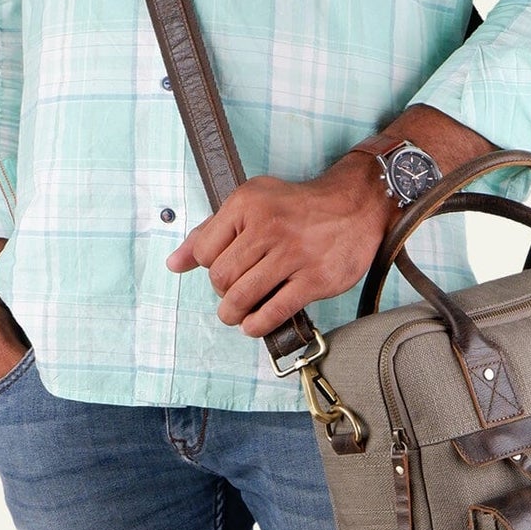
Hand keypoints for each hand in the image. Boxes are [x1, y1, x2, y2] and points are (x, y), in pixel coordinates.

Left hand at [166, 157, 395, 338]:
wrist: (356, 206)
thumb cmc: (298, 207)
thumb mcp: (252, 203)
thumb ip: (212, 232)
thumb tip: (174, 263)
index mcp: (247, 204)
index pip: (204, 252)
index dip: (209, 269)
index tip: (226, 270)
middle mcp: (268, 227)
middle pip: (221, 279)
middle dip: (223, 294)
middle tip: (235, 294)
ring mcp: (293, 254)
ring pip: (242, 298)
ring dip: (233, 315)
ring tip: (239, 314)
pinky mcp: (315, 279)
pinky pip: (273, 312)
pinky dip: (257, 325)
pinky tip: (255, 324)